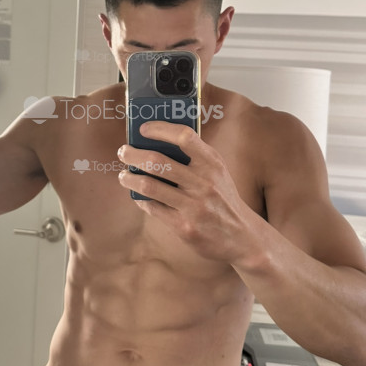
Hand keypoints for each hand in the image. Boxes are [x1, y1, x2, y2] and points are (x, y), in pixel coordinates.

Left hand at [117, 121, 255, 266]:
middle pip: (158, 161)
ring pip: (149, 185)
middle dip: (133, 155)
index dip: (160, 129)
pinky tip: (138, 197)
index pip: (184, 137)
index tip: (143, 129)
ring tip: (124, 176)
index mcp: (212, 164)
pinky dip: (141, 200)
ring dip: (130, 178)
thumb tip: (157, 142)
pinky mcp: (185, 227)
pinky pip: (153, 208)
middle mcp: (204, 183)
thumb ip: (195, 158)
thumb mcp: (217, 173)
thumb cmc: (223, 198)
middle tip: (123, 152)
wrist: (242, 237)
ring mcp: (194, 206)